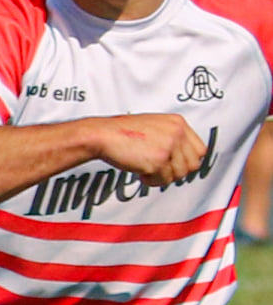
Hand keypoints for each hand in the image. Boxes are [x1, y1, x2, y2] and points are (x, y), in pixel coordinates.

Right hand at [93, 114, 208, 185]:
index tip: (176, 165)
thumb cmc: (121, 132)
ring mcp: (169, 147)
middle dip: (176, 172)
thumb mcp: (153, 126)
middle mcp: (177, 134)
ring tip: (148, 170)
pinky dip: (151, 181)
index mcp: (177, 123)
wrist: (103, 134)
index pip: (200, 149)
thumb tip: (179, 157)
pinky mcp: (158, 161)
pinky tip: (141, 172)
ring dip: (162, 177)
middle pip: (193, 164)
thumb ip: (170, 137)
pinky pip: (163, 180)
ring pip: (179, 175)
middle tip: (161, 171)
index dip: (188, 161)